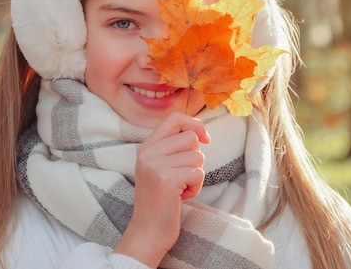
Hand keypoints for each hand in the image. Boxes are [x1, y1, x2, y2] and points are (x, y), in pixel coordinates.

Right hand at [114, 112, 209, 266]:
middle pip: (190, 138)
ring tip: (180, 188)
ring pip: (197, 156)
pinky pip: (198, 172)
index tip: (205, 139)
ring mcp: (155, 165)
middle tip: (182, 176)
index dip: (194, 124)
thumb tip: (199, 132)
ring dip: (196, 175)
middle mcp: (147, 152)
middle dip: (195, 158)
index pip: (174, 118)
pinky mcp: (166, 179)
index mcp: (146, 146)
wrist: (148, 232)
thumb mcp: (160, 167)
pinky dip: (195, 187)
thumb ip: (172, 148)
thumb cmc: (161, 200)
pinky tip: (181, 197)